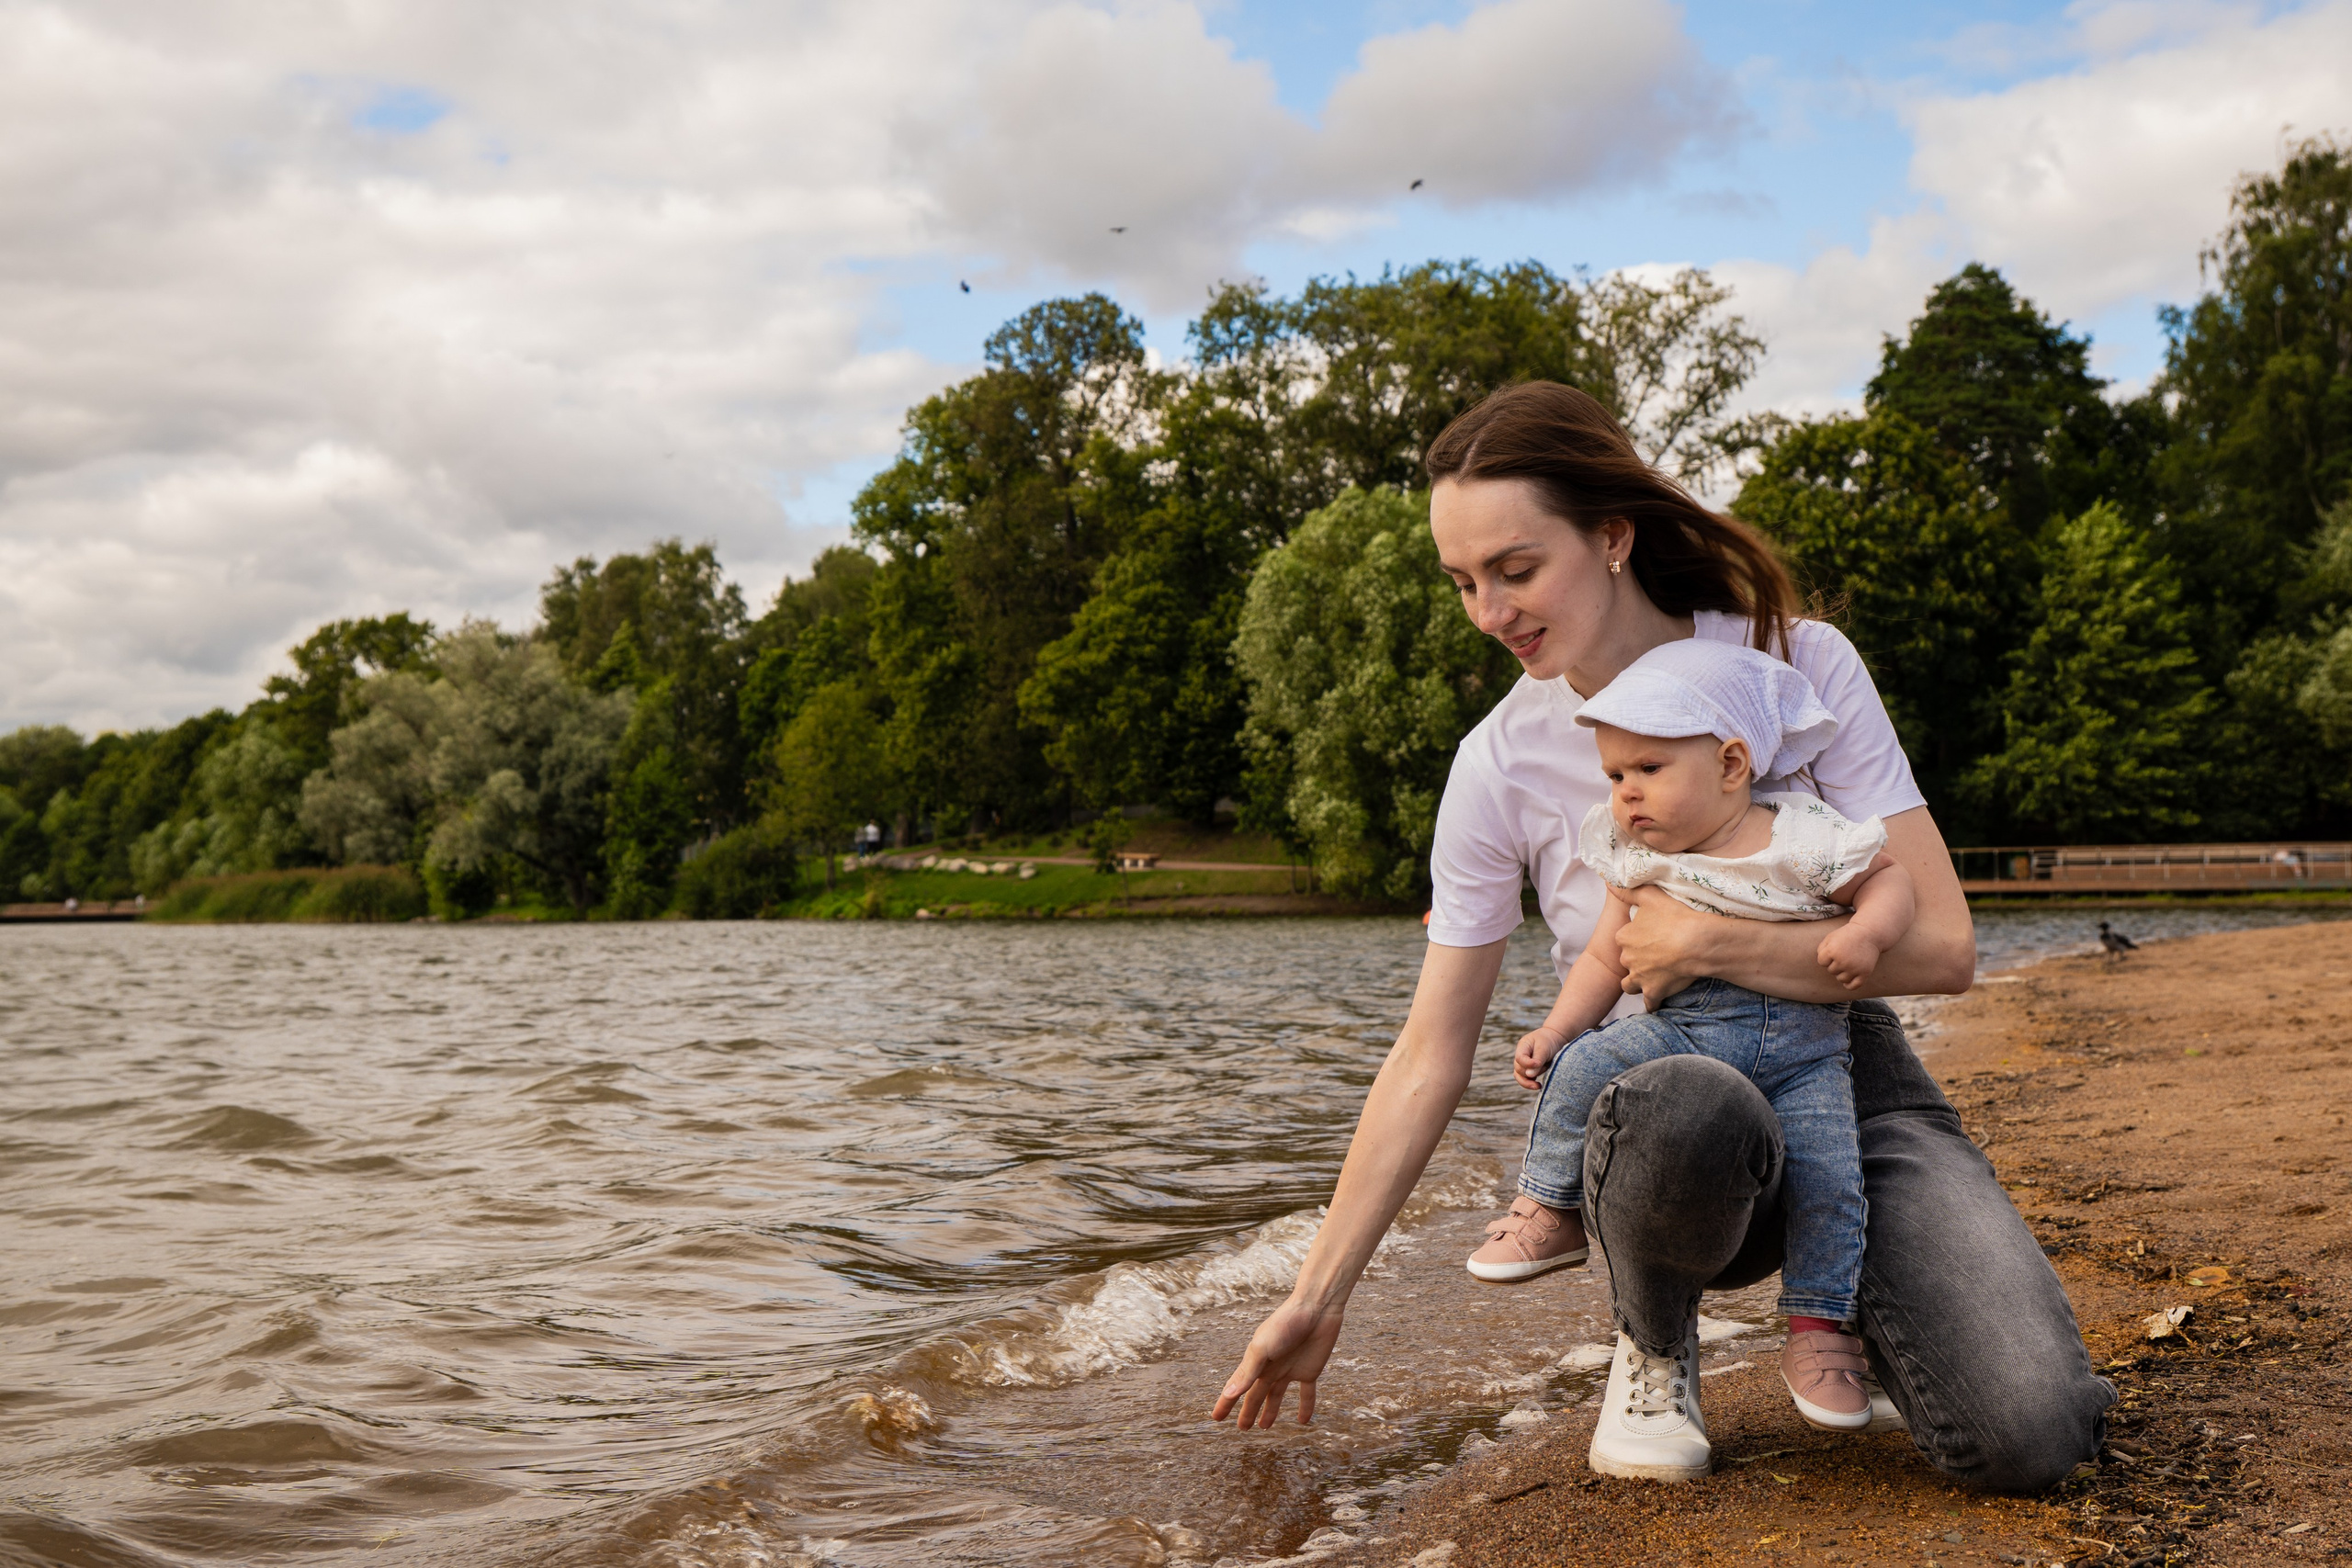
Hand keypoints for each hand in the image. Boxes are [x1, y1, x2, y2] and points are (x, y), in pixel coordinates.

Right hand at [1212, 1297, 1346, 1428]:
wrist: (1316, 1308)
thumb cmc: (1286, 1324)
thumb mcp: (1263, 1348)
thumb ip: (1249, 1371)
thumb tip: (1230, 1393)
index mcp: (1256, 1362)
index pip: (1237, 1387)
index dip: (1226, 1403)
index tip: (1216, 1418)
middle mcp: (1271, 1368)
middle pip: (1256, 1395)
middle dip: (1247, 1411)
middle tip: (1241, 1428)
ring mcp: (1290, 1370)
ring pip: (1277, 1396)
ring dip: (1270, 1411)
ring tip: (1264, 1427)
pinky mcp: (1309, 1371)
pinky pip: (1306, 1394)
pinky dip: (1305, 1408)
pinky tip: (1304, 1421)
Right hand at [1513, 1026, 1565, 1090]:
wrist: (1557, 1039)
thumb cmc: (1550, 1041)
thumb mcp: (1545, 1048)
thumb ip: (1538, 1060)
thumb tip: (1529, 1075)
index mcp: (1523, 1046)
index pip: (1519, 1058)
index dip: (1527, 1064)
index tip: (1538, 1064)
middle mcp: (1521, 1056)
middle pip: (1519, 1069)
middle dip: (1530, 1072)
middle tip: (1545, 1067)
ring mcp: (1524, 1064)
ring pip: (1521, 1077)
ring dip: (1530, 1081)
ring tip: (1539, 1084)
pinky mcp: (1531, 1071)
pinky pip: (1527, 1080)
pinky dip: (1531, 1083)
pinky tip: (1539, 1085)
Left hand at [1613, 888, 1709, 1005]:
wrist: (1697, 943)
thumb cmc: (1675, 917)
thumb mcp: (1650, 896)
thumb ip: (1628, 891)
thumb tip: (1609, 882)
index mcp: (1624, 937)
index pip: (1623, 939)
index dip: (1635, 938)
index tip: (1648, 937)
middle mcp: (1627, 959)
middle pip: (1627, 961)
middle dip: (1636, 960)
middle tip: (1655, 956)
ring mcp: (1639, 978)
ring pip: (1630, 984)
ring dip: (1637, 982)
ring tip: (1650, 978)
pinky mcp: (1653, 992)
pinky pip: (1649, 1003)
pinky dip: (1653, 1002)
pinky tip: (1659, 1000)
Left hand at [1816, 925, 1882, 989]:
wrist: (1869, 933)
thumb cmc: (1847, 935)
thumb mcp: (1831, 937)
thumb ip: (1821, 949)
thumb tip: (1822, 963)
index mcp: (1833, 951)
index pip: (1821, 962)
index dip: (1826, 956)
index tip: (1834, 950)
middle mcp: (1843, 961)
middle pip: (1831, 971)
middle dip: (1835, 963)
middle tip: (1844, 954)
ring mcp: (1854, 968)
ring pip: (1841, 979)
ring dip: (1842, 973)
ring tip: (1847, 963)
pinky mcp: (1865, 973)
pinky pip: (1853, 986)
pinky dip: (1849, 985)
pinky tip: (1848, 981)